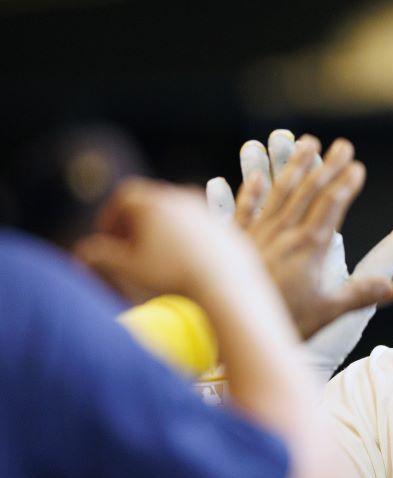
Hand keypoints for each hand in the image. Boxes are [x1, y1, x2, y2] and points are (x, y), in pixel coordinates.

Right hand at [76, 178, 260, 297]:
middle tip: (126, 245)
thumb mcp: (130, 268)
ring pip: (174, 210)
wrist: (225, 280)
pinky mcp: (222, 220)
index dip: (111, 216)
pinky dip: (183, 234)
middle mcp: (179, 196)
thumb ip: (102, 256)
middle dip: (134, 220)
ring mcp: (204, 207)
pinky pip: (197, 223)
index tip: (107, 238)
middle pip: (149, 200)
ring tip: (152, 252)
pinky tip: (180, 257)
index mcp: (152, 202)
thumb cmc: (173, 275)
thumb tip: (82, 253)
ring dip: (158, 226)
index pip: (123, 198)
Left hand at [207, 130, 392, 382]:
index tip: (357, 165)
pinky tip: (255, 178)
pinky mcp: (233, 244)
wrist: (228, 328)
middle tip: (342, 145)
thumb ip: (360, 294)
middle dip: (328, 166)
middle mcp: (283, 234)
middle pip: (308, 192)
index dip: (346, 184)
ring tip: (302, 142)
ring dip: (292, 166)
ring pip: (277, 193)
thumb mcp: (327, 312)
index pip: (331, 206)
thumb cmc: (280, 323)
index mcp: (309, 247)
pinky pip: (242, 211)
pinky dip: (249, 192)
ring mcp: (257, 235)